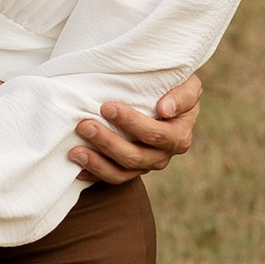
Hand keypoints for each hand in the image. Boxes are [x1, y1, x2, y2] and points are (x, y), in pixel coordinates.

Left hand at [69, 69, 200, 184]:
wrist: (165, 99)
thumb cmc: (174, 88)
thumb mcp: (188, 85)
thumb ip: (183, 95)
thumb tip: (165, 109)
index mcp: (179, 135)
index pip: (154, 133)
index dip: (131, 123)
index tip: (106, 107)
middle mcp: (163, 155)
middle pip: (135, 156)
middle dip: (107, 142)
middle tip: (84, 125)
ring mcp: (146, 165)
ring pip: (122, 173)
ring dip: (97, 163)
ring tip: (75, 151)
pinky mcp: (130, 170)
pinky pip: (112, 178)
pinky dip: (94, 174)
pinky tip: (77, 168)